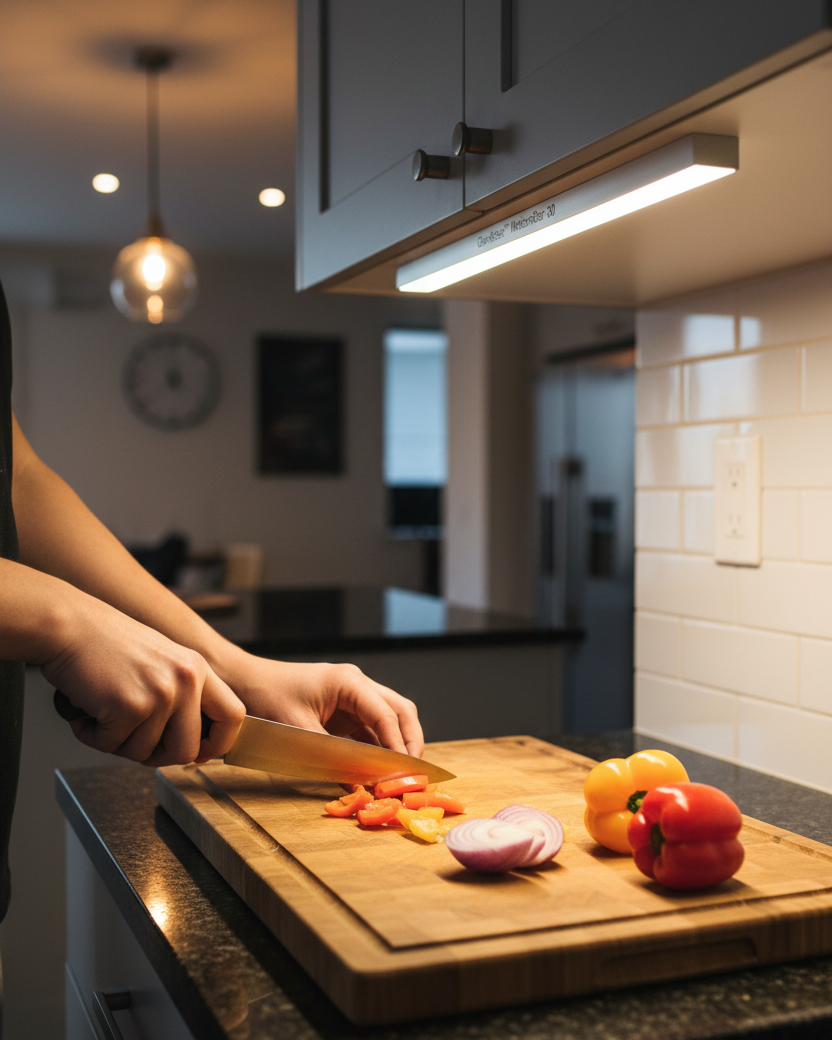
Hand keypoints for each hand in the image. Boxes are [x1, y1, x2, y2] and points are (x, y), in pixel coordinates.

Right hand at [44, 594, 245, 766]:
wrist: (70, 626)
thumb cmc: (107, 644)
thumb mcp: (163, 661)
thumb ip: (182, 694)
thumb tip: (192, 744)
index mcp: (198, 669)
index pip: (233, 715)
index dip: (218, 743)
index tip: (200, 752)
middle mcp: (186, 680)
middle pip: (188, 750)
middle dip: (158, 757)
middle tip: (133, 741)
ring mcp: (160, 694)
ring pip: (145, 753)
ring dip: (118, 743)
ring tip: (104, 714)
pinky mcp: (129, 706)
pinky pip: (112, 746)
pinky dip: (94, 736)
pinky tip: (87, 711)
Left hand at [219, 655, 423, 756]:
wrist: (244, 682)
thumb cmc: (268, 697)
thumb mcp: (299, 730)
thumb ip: (331, 756)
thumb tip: (359, 782)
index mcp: (349, 682)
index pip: (386, 715)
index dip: (398, 746)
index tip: (404, 773)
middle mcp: (357, 685)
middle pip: (400, 711)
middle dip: (410, 742)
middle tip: (413, 774)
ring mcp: (352, 697)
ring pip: (389, 720)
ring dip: (396, 747)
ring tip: (399, 776)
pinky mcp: (344, 711)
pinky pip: (370, 730)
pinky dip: (378, 749)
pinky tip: (377, 771)